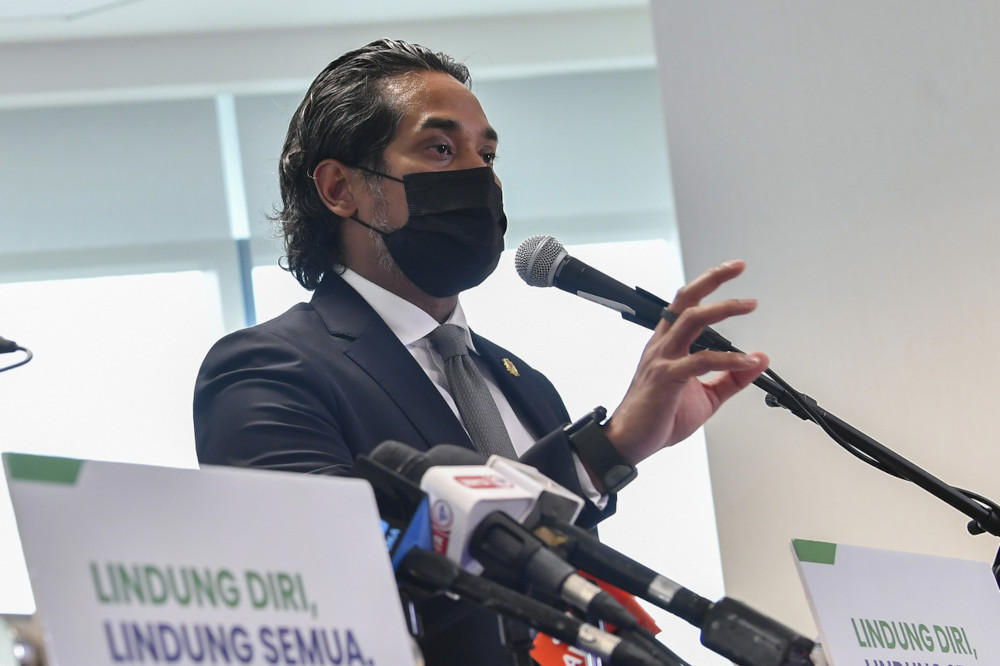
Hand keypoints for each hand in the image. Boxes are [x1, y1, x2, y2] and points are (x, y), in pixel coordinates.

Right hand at [603, 260, 768, 464]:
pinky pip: (700, 361)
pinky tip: (747, 362)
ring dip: (723, 308)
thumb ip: (732, 377)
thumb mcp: (705, 396)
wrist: (629, 441)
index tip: (732, 270)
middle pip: (686, 300)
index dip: (708, 283)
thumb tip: (759, 360)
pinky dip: (728, 359)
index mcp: (668, 345)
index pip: (686, 303)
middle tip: (738, 268)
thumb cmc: (657, 417)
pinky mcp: (666, 378)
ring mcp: (663, 359)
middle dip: (712, 279)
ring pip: (692, 320)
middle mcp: (663, 345)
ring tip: (748, 304)